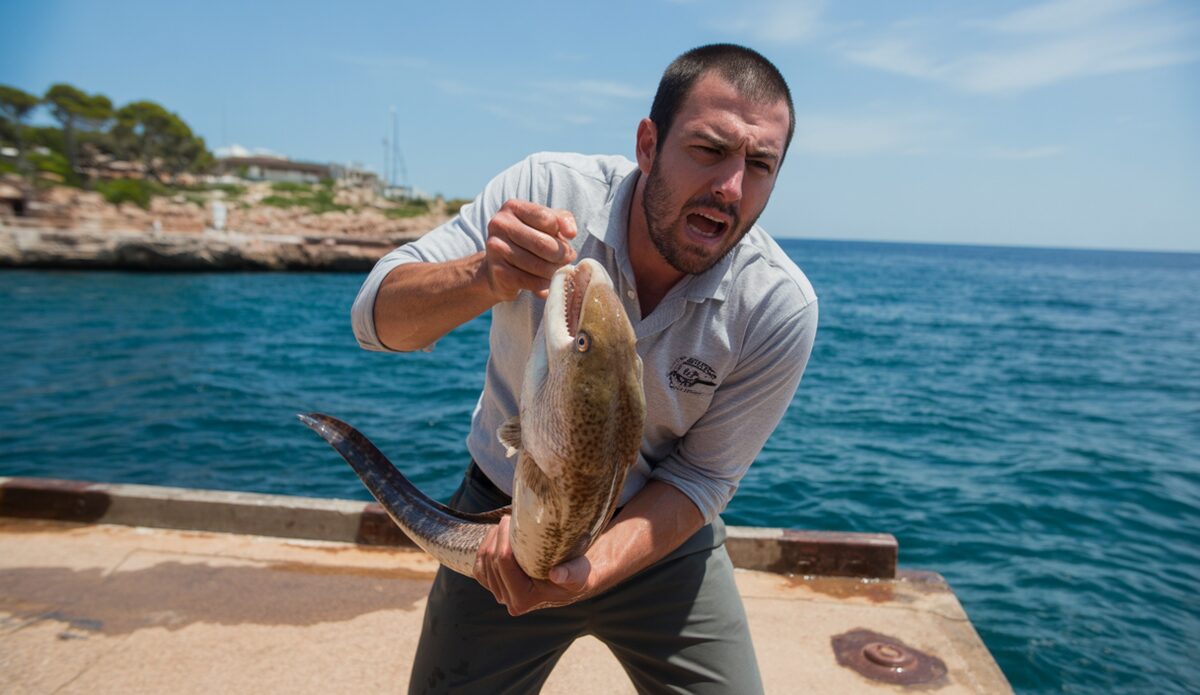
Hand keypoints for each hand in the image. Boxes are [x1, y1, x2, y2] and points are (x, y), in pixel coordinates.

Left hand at [473, 515, 595, 615]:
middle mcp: (508, 600)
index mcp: (523, 600)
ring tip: (506, 524)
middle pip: (491, 561)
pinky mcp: (493, 584)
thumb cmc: (577, 573)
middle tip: (510, 516)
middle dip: (498, 535)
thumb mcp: (580, 573)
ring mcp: (499, 593)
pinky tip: (498, 535)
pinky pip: (480, 564)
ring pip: (483, 561)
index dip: (504, 538)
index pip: (504, 563)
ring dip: (491, 539)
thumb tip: (556, 574)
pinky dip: (486, 546)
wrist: (572, 578)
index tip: (511, 518)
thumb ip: (572, 574)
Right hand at [482, 199, 576, 301]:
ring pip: (537, 264)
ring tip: (558, 270)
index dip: (562, 233)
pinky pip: (529, 281)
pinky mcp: (497, 271)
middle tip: (568, 260)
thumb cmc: (528, 240)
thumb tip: (571, 233)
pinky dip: (543, 283)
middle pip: (543, 243)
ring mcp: (495, 248)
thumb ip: (562, 220)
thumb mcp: (546, 223)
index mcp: (513, 207)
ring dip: (554, 271)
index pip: (546, 218)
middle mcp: (500, 224)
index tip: (567, 242)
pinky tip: (546, 281)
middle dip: (562, 255)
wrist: (498, 267)